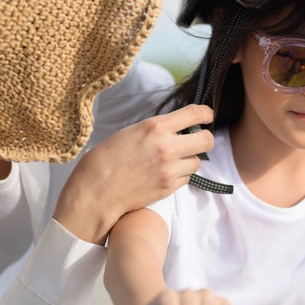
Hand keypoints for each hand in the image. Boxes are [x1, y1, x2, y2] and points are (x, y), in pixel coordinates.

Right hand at [54, 104, 213, 242]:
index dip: (206, 114)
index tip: (207, 116)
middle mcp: (166, 146)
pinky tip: (163, 173)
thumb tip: (179, 127)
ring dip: (189, 159)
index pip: (195, 114)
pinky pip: (186, 178)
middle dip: (204, 138)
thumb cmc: (107, 158)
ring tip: (172, 160)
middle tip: (195, 140)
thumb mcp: (132, 131)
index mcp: (155, 127)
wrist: (97, 190)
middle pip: (206, 140)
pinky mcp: (169, 187)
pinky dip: (180, 175)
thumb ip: (158, 128)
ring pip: (197, 161)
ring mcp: (169, 169)